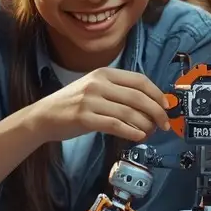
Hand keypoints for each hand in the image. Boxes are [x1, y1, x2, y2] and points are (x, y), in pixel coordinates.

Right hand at [30, 67, 169, 143]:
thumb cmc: (72, 104)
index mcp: (104, 73)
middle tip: (165, 124)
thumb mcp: (94, 88)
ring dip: (145, 125)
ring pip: (129, 113)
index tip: (166, 106)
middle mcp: (98, 84)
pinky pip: (116, 125)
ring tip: (150, 133)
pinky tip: (138, 137)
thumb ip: (118, 92)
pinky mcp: (85, 118)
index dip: (157, 94)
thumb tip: (150, 104)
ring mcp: (91, 100)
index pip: (139, 80)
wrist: (44, 116)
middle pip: (138, 97)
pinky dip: (131, 132)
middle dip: (157, 112)